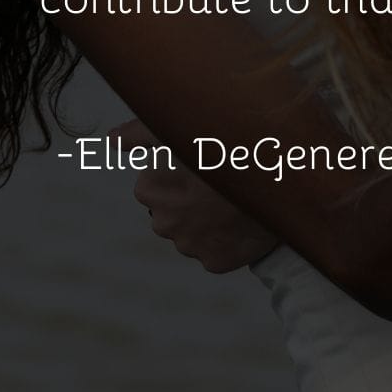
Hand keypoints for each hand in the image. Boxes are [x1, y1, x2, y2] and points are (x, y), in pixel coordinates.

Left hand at [117, 120, 278, 272]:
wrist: (279, 176)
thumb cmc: (227, 145)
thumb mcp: (179, 128)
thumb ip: (139, 133)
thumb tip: (112, 139)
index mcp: (149, 189)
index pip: (153, 184)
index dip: (177, 173)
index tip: (199, 166)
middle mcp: (163, 222)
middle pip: (171, 210)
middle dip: (189, 200)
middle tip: (216, 183)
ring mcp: (190, 245)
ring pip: (192, 232)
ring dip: (207, 220)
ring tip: (231, 201)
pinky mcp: (215, 262)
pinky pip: (215, 250)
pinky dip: (225, 239)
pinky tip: (240, 220)